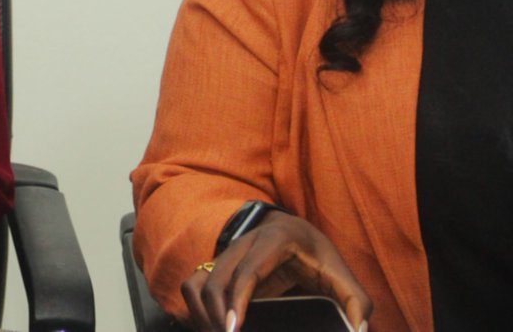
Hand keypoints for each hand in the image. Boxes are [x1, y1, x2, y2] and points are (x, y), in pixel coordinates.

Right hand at [180, 211, 371, 331]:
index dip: (237, 301)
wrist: (295, 231)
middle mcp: (243, 242)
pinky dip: (196, 308)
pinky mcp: (218, 264)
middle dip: (218, 317)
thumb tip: (358, 330)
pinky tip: (211, 328)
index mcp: (274, 240)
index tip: (234, 330)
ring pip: (199, 283)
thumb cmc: (317, 255)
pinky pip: (194, 284)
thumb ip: (356, 302)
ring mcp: (226, 252)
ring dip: (203, 315)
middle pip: (216, 280)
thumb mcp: (341, 275)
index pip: (247, 271)